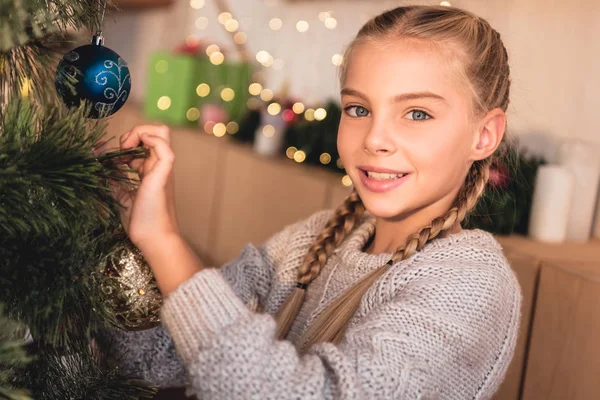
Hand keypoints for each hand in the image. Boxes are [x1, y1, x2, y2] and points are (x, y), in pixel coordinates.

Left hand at [110, 124, 179, 249]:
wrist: (152, 238)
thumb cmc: (140, 221)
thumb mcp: (120, 193)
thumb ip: (113, 175)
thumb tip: (98, 156)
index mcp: (149, 170)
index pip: (145, 141)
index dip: (128, 142)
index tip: (115, 158)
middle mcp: (158, 165)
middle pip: (156, 131)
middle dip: (136, 132)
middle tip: (122, 150)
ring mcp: (162, 168)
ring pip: (161, 132)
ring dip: (139, 134)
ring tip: (125, 152)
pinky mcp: (163, 173)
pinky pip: (163, 146)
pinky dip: (148, 141)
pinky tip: (132, 155)